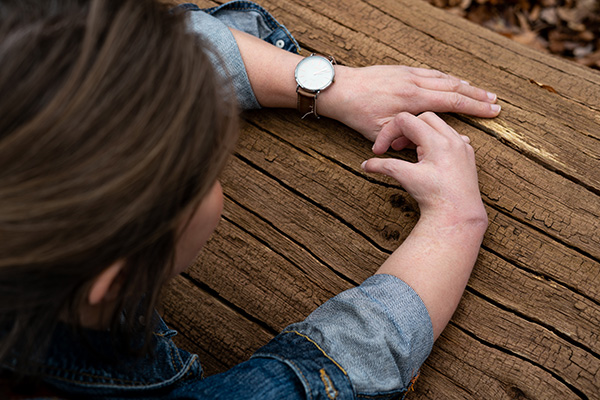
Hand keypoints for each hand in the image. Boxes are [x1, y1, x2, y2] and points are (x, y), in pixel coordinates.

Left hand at [321, 65, 499, 141]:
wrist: (340, 88)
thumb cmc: (357, 113)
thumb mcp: (378, 133)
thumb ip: (402, 140)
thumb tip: (420, 146)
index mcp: (412, 100)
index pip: (452, 102)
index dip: (475, 107)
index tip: (493, 111)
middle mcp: (415, 83)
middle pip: (454, 86)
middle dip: (476, 94)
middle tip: (495, 101)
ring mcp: (409, 74)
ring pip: (444, 77)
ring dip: (464, 85)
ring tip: (479, 92)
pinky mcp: (402, 70)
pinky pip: (431, 72)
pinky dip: (447, 78)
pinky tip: (452, 81)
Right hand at [361, 112, 485, 225]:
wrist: (458, 215)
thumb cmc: (434, 197)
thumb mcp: (405, 178)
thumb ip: (384, 166)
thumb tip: (366, 164)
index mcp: (437, 141)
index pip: (406, 120)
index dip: (388, 132)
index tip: (381, 150)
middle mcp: (453, 139)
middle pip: (423, 117)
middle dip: (406, 129)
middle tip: (396, 147)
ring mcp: (462, 146)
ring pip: (439, 125)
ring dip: (421, 133)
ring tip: (411, 151)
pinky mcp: (467, 155)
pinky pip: (452, 136)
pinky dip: (437, 140)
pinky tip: (430, 155)